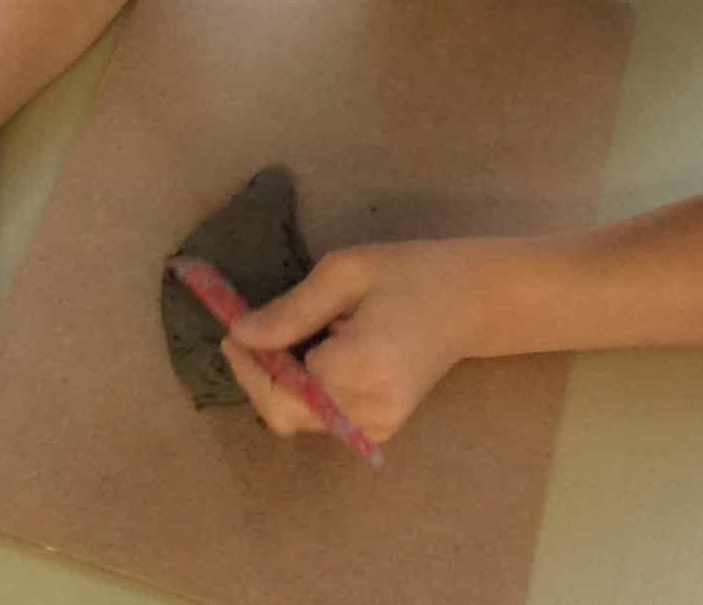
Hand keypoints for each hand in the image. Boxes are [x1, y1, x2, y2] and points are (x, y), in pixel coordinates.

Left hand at [222, 240, 481, 445]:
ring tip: (292, 337)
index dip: (247, 364)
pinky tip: (318, 356)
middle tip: (249, 333)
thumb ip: (290, 310)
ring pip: (299, 419)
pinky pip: (322, 418)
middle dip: (258, 375)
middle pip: (283, 414)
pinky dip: (306, 391)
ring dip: (280, 382)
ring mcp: (379, 426)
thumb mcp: (344, 273)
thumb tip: (240, 335)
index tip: (231, 331)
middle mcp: (369, 409)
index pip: (279, 388)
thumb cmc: (410, 274)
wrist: (471, 301)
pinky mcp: (382, 429)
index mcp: (361, 368)